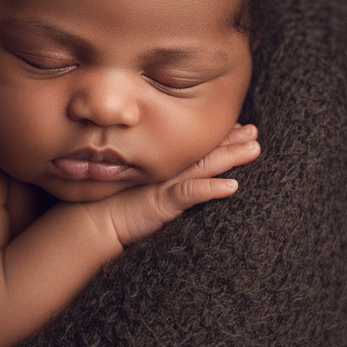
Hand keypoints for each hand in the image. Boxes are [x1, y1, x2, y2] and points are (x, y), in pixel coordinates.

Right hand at [86, 124, 260, 246]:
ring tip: (253, 149)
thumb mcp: (136, 186)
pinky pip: (190, 193)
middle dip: (231, 139)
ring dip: (230, 157)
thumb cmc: (111, 204)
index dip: (216, 135)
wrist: (92, 220)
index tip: (237, 125)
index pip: (194, 145)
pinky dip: (211, 189)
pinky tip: (232, 187)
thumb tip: (164, 172)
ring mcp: (165, 184)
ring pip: (204, 166)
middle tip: (254, 131)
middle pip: (204, 150)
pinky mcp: (162, 201)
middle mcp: (166, 169)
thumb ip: (151, 176)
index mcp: (162, 164)